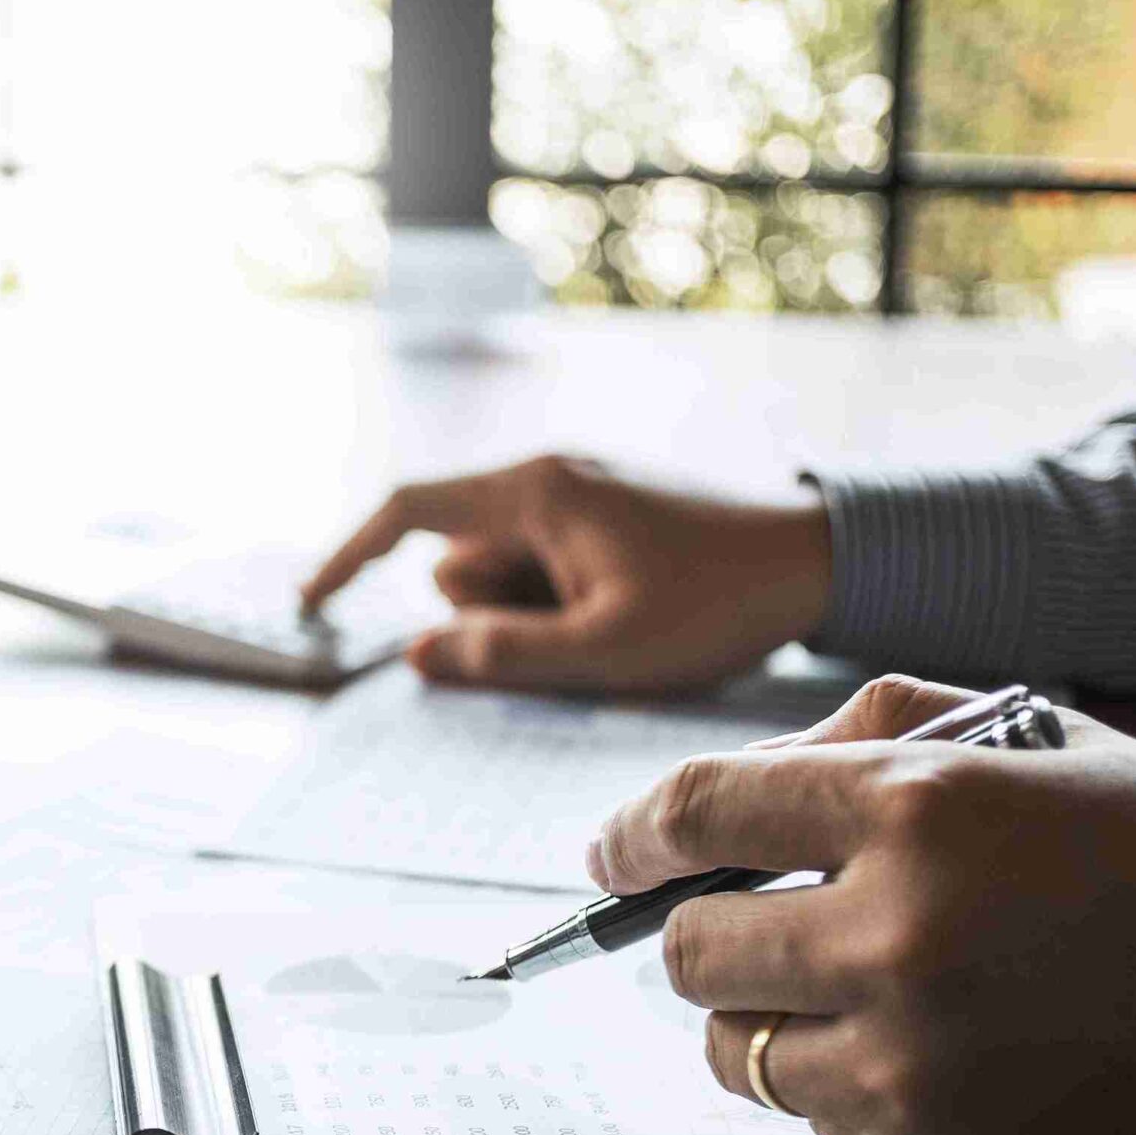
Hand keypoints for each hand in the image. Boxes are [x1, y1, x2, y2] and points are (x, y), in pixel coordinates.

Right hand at [299, 456, 831, 690]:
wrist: (825, 558)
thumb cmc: (720, 601)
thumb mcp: (605, 648)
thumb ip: (503, 654)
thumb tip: (416, 656)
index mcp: (535, 492)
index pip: (405, 513)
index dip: (348, 558)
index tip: (310, 607)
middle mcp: (545, 478)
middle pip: (458, 564)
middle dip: (490, 618)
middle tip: (577, 642)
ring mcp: (576, 496)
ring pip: (504, 575)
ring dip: (533, 618)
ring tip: (619, 631)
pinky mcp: (606, 516)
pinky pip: (547, 571)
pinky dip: (565, 607)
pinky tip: (634, 617)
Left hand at [589, 675, 1135, 1134]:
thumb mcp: (1049, 748)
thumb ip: (883, 731)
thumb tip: (748, 773)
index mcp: (922, 812)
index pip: (697, 812)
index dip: (634, 835)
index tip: (615, 854)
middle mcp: (895, 936)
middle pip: (688, 948)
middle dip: (710, 932)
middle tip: (764, 929)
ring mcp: (904, 1063)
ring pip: (734, 1048)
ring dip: (772, 1019)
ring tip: (877, 997)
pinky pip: (813, 1123)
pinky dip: (850, 1094)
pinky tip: (948, 1063)